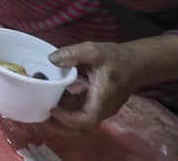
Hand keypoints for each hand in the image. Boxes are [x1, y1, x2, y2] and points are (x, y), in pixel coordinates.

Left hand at [46, 34, 177, 129]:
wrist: (137, 62)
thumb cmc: (118, 58)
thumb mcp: (94, 51)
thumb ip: (73, 54)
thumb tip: (52, 59)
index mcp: (102, 100)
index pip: (85, 120)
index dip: (66, 119)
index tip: (51, 108)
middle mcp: (102, 109)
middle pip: (79, 127)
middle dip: (59, 124)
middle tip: (40, 113)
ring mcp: (100, 108)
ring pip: (79, 120)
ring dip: (61, 115)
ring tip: (43, 103)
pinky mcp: (97, 104)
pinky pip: (80, 111)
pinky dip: (67, 107)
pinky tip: (56, 94)